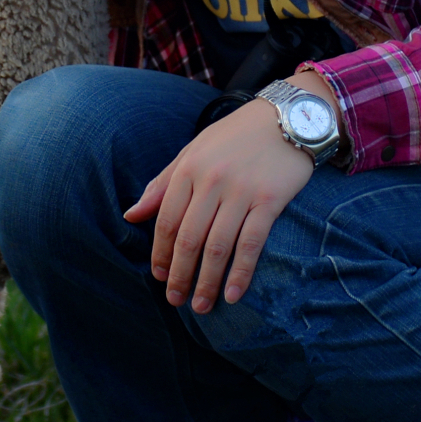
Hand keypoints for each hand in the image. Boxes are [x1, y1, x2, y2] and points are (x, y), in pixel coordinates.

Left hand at [125, 72, 341, 313]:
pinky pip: (251, 243)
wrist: (288, 116)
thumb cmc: (236, 136)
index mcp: (189, 168)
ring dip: (207, 281)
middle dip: (180, 274)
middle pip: (189, 238)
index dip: (161, 253)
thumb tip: (132, 215)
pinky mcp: (270, 200)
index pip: (167, 220)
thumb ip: (163, 183)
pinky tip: (233, 294)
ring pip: (217, 246)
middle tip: (176, 300)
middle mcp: (212, 181)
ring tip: (201, 305)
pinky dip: (240, 272)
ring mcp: (242, 191)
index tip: (160, 276)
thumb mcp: (193, 151)